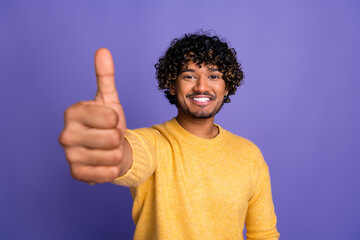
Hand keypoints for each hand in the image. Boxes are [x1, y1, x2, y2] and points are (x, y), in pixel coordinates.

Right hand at [59, 48, 131, 183]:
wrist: (108, 149)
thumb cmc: (108, 124)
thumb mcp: (109, 100)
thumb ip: (105, 76)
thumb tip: (103, 50)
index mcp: (73, 112)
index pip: (111, 118)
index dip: (117, 121)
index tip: (110, 122)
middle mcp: (65, 134)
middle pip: (112, 138)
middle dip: (118, 138)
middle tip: (110, 137)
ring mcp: (69, 156)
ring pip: (113, 156)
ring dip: (117, 153)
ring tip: (108, 149)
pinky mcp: (76, 174)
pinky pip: (107, 174)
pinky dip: (113, 169)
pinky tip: (105, 163)